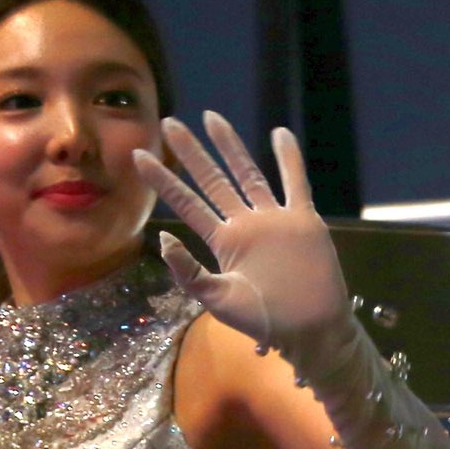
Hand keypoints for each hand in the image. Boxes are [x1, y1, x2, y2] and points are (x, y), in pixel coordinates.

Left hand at [133, 114, 348, 347]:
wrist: (310, 330)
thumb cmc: (264, 321)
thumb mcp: (216, 298)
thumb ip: (188, 271)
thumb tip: (162, 237)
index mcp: (222, 243)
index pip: (186, 204)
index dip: (162, 180)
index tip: (139, 155)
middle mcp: (244, 225)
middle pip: (213, 180)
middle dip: (191, 153)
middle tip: (169, 123)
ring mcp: (273, 219)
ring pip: (248, 174)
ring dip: (230, 147)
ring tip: (211, 118)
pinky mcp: (302, 220)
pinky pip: (295, 183)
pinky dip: (289, 159)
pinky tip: (279, 134)